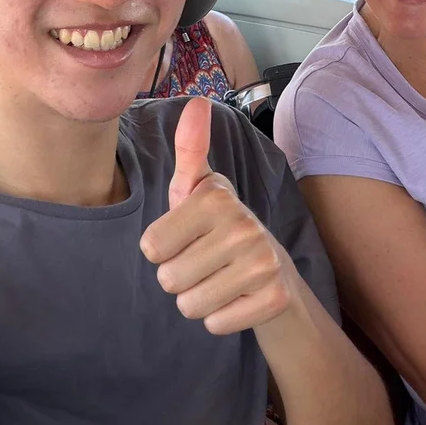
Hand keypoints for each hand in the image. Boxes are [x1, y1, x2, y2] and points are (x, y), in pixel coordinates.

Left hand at [140, 97, 294, 333]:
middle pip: (168, 280)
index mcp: (216, 197)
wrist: (275, 272)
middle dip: (181, 278)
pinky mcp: (274, 297)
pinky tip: (237, 298)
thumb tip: (197, 101)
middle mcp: (244, 225)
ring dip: (199, 299)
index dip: (163, 249)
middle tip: (207, 262)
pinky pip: (215, 324)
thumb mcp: (198, 191)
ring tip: (220, 279)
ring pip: (189, 305)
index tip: (189, 238)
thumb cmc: (220, 229)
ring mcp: (263, 262)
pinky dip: (220, 319)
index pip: (150, 247)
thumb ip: (190, 148)